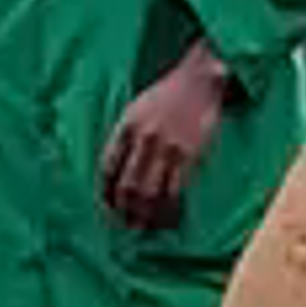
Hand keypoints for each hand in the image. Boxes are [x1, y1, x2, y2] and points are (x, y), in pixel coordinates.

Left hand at [99, 38, 232, 231]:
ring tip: (144, 228)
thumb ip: (127, 135)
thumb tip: (118, 169)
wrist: (200, 78)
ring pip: (150, 193)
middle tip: (125, 225)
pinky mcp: (189, 156)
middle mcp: (144, 138)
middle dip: (124, 211)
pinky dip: (169, 209)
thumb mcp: (137, 108)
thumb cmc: (169, 94)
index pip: (108, 167)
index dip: (105, 192)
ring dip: (145, 215)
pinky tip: (169, 217)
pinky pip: (176, 191)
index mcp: (127, 126)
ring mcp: (167, 148)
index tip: (108, 207)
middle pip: (127, 186)